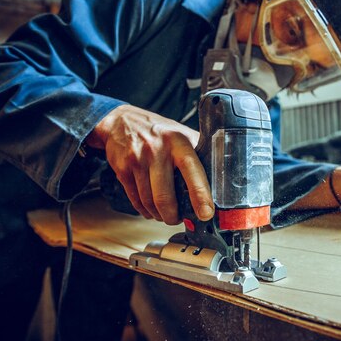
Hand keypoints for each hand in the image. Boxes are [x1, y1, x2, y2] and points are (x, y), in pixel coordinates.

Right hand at [86, 104, 213, 223]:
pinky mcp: (122, 169)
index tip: (206, 213)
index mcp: (178, 141)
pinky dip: (145, 210)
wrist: (122, 122)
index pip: (191, 169)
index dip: (200, 194)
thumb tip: (218, 180)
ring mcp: (137, 160)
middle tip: (179, 219)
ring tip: (164, 214)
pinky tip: (150, 208)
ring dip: (159, 215)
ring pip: (149, 202)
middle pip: (165, 196)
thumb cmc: (158, 132)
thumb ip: (197, 153)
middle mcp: (156, 150)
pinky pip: (135, 200)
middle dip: (173, 216)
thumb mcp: (181, 135)